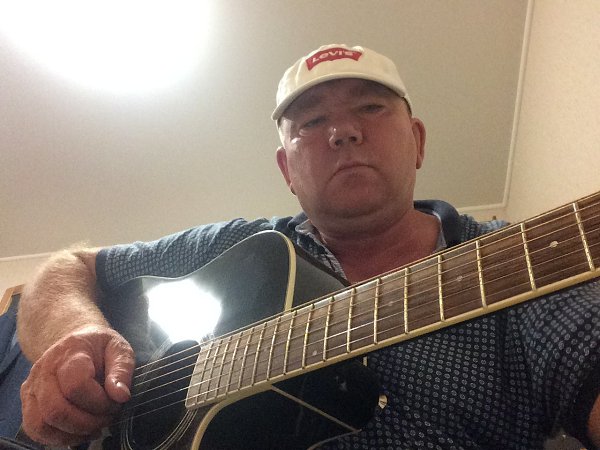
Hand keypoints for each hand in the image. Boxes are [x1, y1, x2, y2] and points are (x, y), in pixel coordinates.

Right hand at [20, 326, 134, 446]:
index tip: (115, 403)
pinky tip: (78, 432)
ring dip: (71, 434)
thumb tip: (120, 395)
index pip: (76, 385)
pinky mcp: (28, 401)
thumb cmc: (98, 346)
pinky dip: (57, 438)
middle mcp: (44, 370)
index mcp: (70, 354)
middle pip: (55, 410)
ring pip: (41, 424)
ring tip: (93, 428)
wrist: (75, 340)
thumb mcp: (118, 349)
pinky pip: (34, 429)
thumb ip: (122, 370)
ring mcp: (32, 387)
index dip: (98, 402)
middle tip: (105, 419)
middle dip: (85, 423)